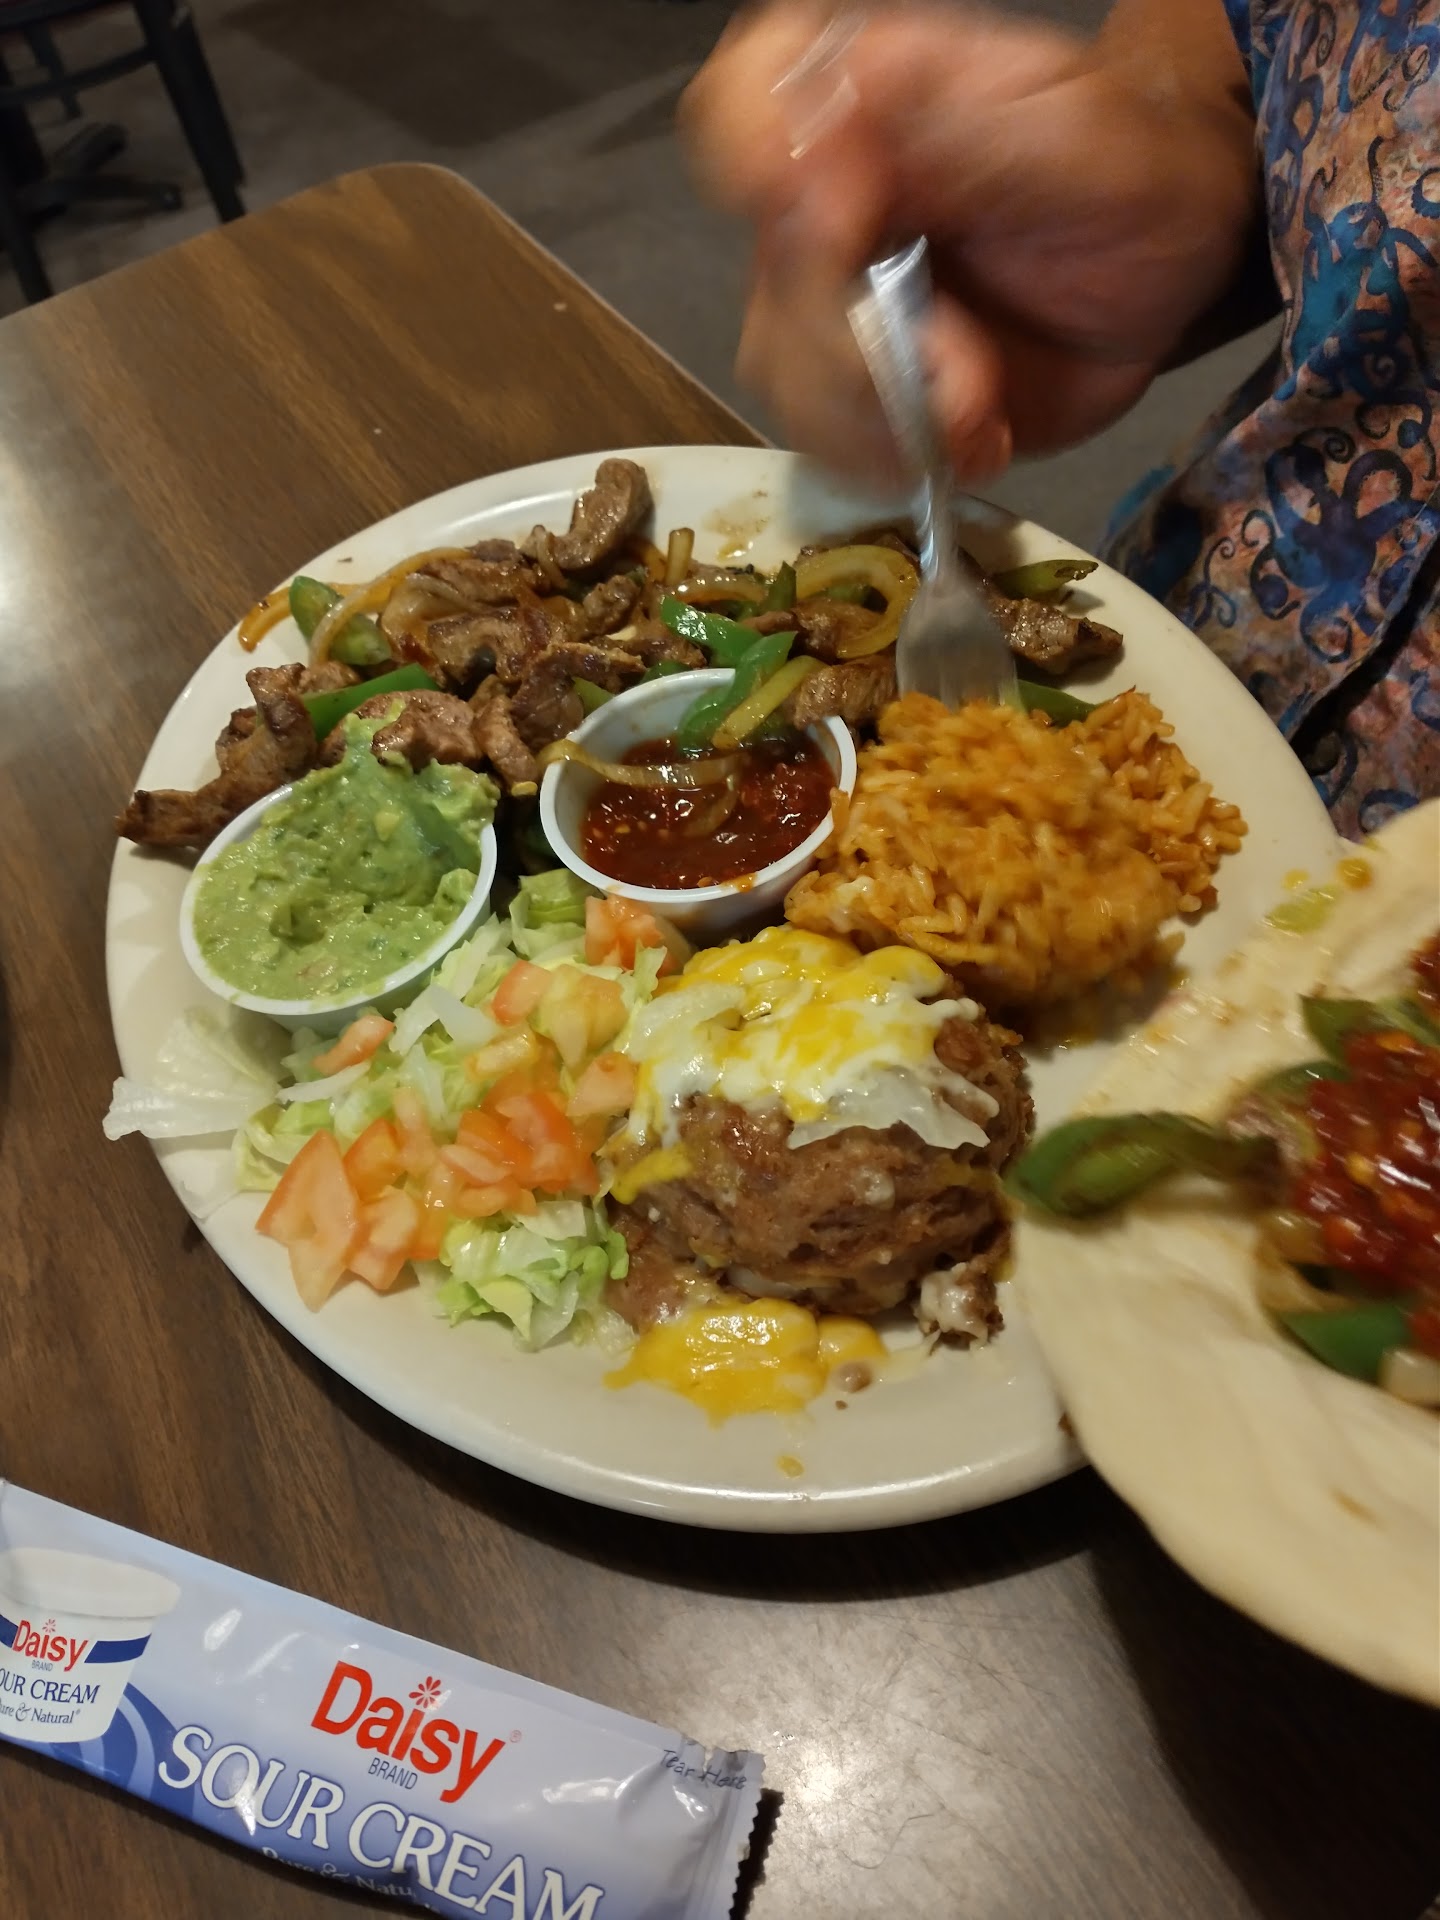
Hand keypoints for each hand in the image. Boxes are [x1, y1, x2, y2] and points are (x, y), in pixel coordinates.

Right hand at [682, 0, 1257, 483]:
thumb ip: (940, 137)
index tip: (833, 223)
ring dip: (886, 422)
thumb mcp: (1058, 127)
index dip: (758, 176)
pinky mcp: (860, 390)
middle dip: (860, 356)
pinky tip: (973, 439)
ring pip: (789, 381)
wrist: (1163, 253)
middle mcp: (815, 203)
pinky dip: (902, 461)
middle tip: (966, 370)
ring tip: (980, 413)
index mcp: (849, 105)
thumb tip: (811, 181)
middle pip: (770, 293)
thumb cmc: (1120, 165)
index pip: (735, 114)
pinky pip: (830, 443)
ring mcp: (827, 303)